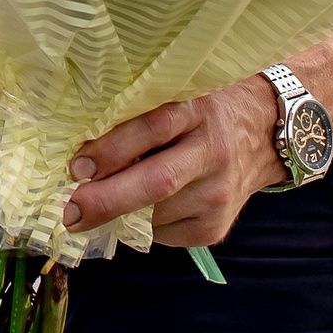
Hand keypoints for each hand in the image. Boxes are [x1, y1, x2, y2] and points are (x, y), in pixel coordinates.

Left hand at [60, 75, 285, 246]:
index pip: (153, 129)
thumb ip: (138, 119)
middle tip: (71, 211)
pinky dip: (141, 225)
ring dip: (118, 214)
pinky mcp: (216, 228)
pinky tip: (138, 211)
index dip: (113, 149)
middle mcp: (212, 152)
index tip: (77, 166)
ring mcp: (219, 194)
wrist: (261, 136)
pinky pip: (164, 234)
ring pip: (156, 214)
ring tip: (93, 208)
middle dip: (107, 199)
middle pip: (157, 181)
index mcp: (197, 110)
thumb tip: (83, 159)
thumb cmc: (200, 114)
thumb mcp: (176, 99)